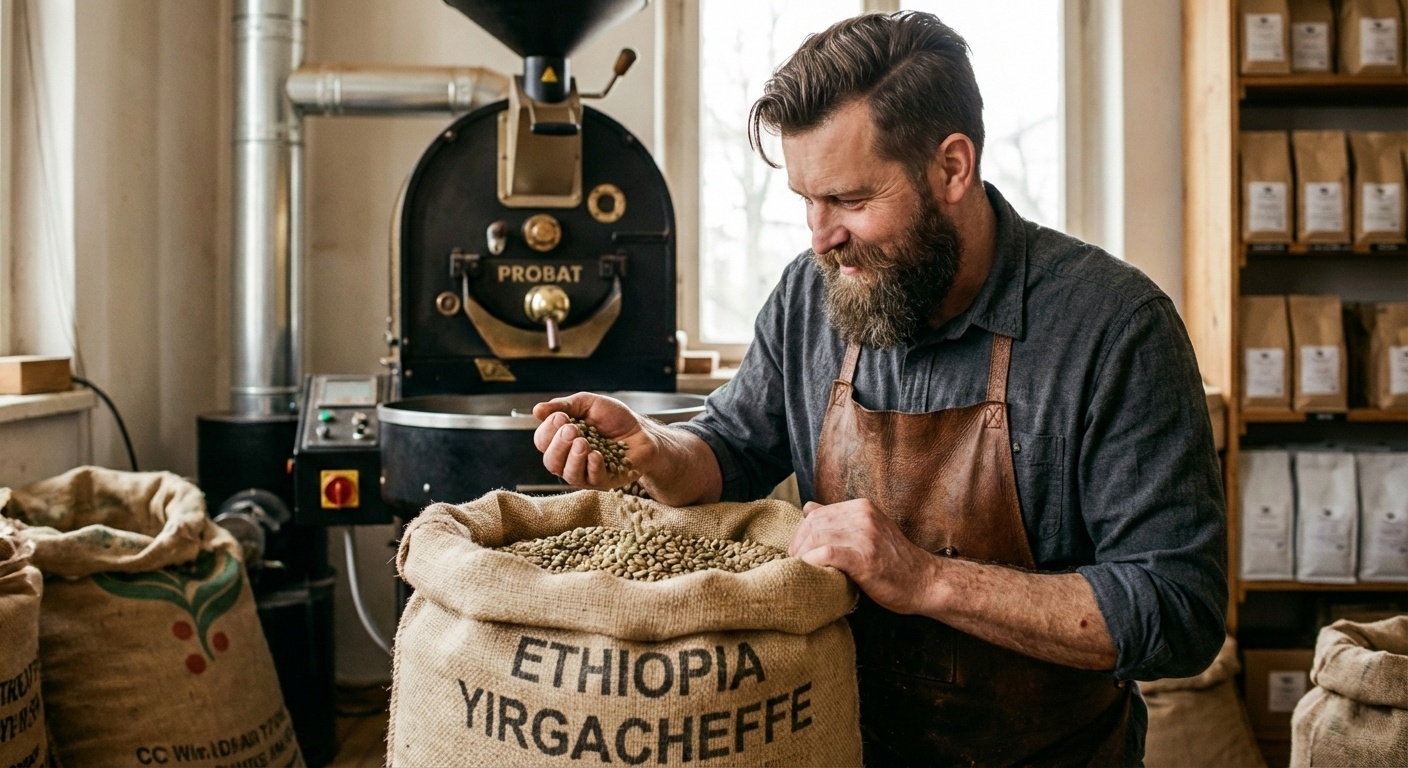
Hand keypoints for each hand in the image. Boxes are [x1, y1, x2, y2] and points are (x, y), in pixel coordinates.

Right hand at [532, 392, 651, 489]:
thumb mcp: (588, 404)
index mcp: (562, 441)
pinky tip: (596, 455)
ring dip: (573, 457)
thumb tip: (536, 410)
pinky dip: (593, 467)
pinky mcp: (604, 482)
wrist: (643, 431)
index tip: (561, 417)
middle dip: (558, 445)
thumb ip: (564, 406)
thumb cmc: (614, 418)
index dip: (548, 430)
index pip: (542, 441)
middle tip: (572, 429)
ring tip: (583, 442)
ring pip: (569, 474)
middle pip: (551, 461)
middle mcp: (569, 460)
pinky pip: (593, 480)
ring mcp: (586, 473)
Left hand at [789, 499, 939, 614]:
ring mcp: (866, 536)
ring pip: (817, 538)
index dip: (801, 535)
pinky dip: (813, 562)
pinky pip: (827, 553)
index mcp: (862, 507)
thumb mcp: (869, 530)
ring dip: (803, 556)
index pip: (816, 514)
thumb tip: (808, 507)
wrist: (925, 582)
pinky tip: (812, 572)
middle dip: (798, 546)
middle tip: (796, 564)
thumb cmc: (894, 561)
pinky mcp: (866, 558)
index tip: (798, 553)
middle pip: (813, 525)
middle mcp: (863, 516)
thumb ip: (839, 519)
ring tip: (802, 570)